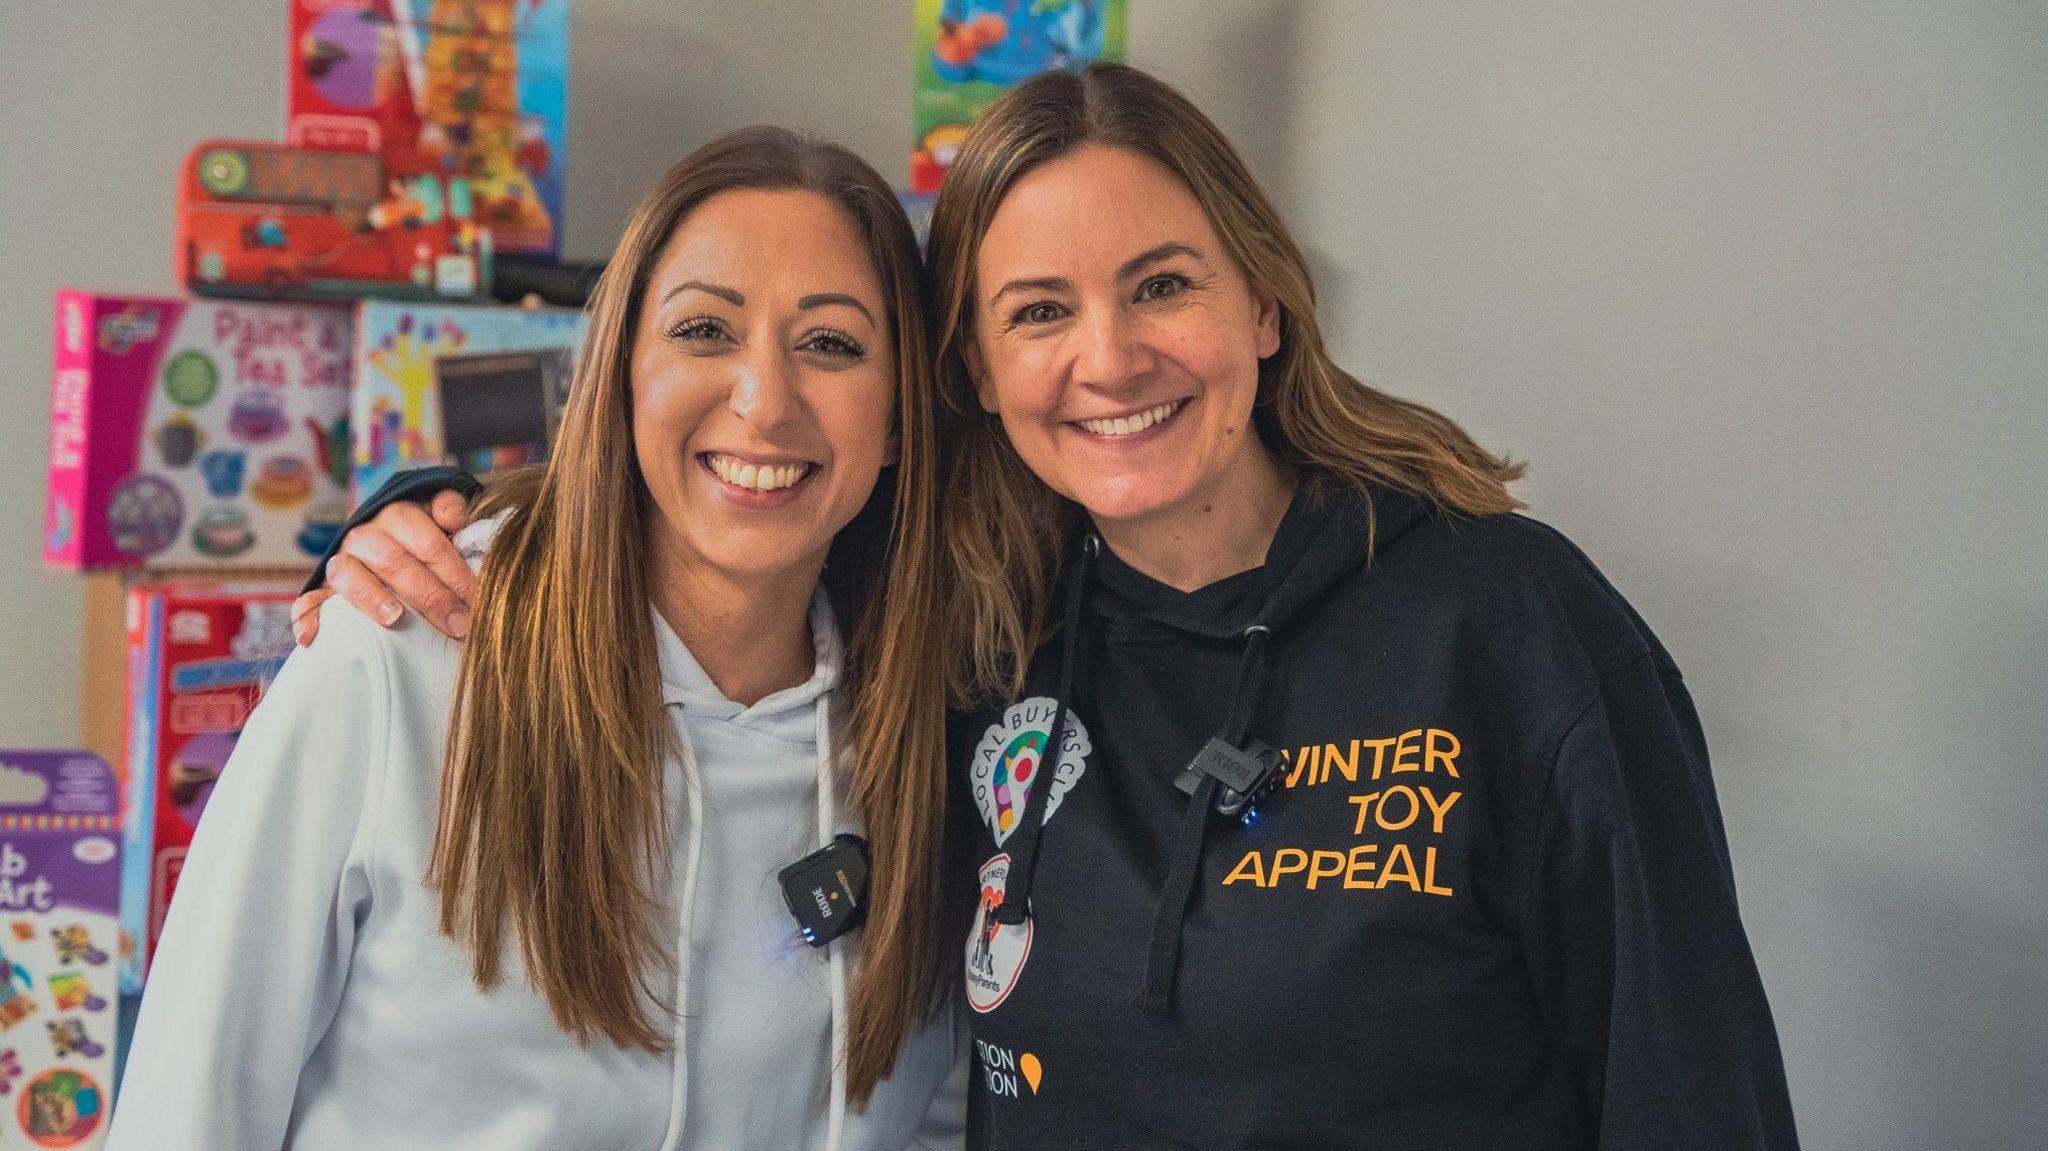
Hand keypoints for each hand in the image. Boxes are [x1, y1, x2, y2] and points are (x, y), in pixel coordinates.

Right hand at [291, 489, 475, 645]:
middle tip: (458, 624)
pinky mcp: (324, 589)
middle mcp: (366, 536)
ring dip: (371, 597)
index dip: (453, 571)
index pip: (426, 541)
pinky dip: (307, 617)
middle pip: (394, 561)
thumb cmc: (431, 539)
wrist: (394, 546)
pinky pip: (309, 600)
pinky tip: (311, 636)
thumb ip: (451, 509)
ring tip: (395, 618)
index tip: (476, 599)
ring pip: (348, 574)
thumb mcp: (445, 517)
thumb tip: (452, 519)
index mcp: (398, 515)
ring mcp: (342, 562)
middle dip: (430, 594)